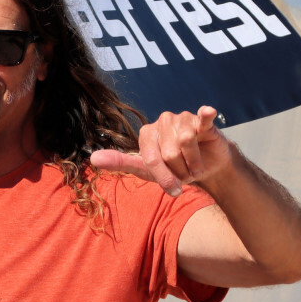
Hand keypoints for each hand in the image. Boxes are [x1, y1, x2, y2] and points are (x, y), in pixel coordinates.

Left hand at [90, 106, 231, 196]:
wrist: (205, 168)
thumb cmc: (172, 168)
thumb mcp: (145, 169)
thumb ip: (120, 162)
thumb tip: (93, 158)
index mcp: (146, 132)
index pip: (151, 158)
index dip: (165, 177)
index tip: (174, 188)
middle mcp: (162, 121)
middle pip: (170, 154)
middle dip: (181, 171)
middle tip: (186, 173)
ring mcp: (182, 118)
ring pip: (186, 143)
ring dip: (195, 163)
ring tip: (195, 165)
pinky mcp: (201, 120)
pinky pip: (201, 117)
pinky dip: (204, 116)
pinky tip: (207, 113)